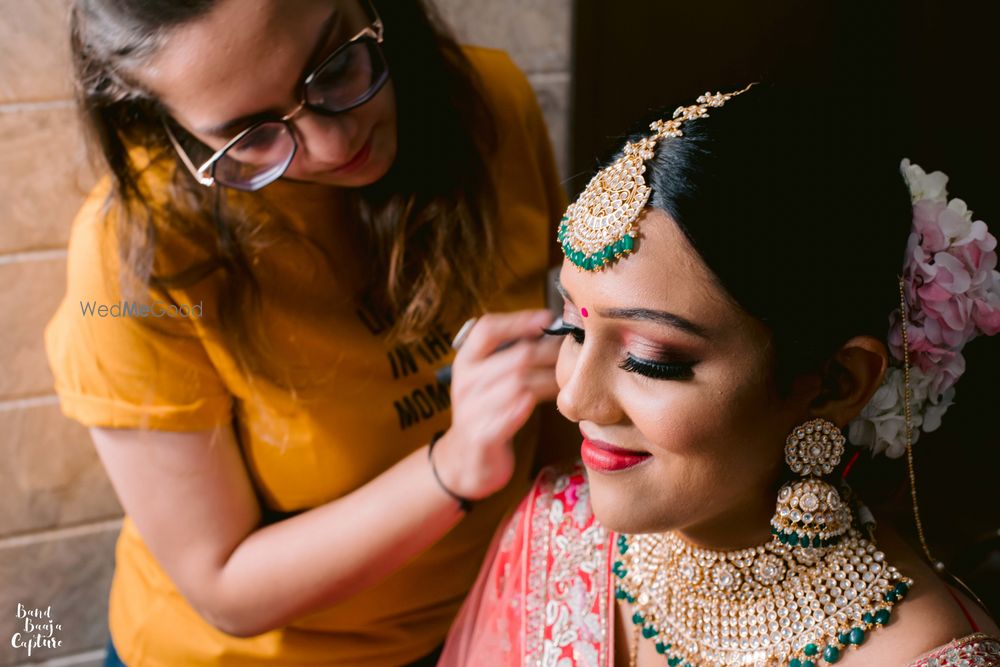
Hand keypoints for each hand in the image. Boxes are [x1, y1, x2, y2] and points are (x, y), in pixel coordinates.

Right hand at [432, 309, 559, 499]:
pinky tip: (551, 404)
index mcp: (466, 361)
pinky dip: (532, 406)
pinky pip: (512, 416)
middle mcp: (464, 382)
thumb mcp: (490, 378)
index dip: (519, 320)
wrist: (465, 459)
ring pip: (519, 385)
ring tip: (569, 380)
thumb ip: (513, 355)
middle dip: (550, 353)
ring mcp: (470, 410)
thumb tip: (554, 328)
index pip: (487, 329)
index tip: (548, 317)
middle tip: (575, 353)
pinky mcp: (482, 436)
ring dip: (549, 380)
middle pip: (514, 357)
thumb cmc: (488, 411)